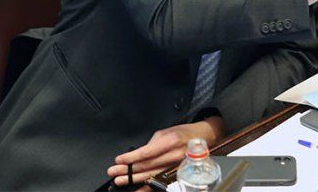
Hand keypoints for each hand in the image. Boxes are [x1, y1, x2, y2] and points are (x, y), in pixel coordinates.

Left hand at [106, 116, 223, 187]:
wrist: (203, 139)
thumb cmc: (184, 133)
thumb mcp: (166, 132)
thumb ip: (152, 144)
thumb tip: (138, 154)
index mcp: (170, 142)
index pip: (146, 152)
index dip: (131, 158)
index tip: (119, 160)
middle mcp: (174, 156)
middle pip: (147, 166)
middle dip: (128, 170)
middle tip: (114, 172)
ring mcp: (176, 167)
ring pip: (151, 175)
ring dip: (133, 178)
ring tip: (120, 180)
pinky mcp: (177, 174)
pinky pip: (160, 182)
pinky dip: (147, 187)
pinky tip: (137, 189)